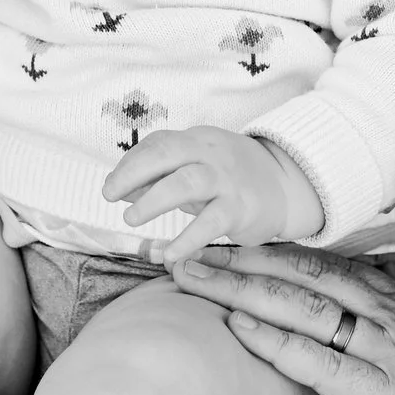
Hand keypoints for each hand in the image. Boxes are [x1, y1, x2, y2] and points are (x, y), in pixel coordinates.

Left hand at [103, 127, 323, 263]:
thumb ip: (159, 174)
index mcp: (197, 140)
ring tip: (130, 219)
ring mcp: (227, 180)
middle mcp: (212, 153)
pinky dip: (188, 238)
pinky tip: (169, 254)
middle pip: (169, 153)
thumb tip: (116, 187)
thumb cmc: (228, 177)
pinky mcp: (241, 208)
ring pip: (188, 182)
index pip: (159, 143)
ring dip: (155, 199)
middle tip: (109, 195)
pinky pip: (212, 222)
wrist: (284, 186)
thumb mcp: (195, 166)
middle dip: (134, 172)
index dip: (131, 163)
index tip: (110, 186)